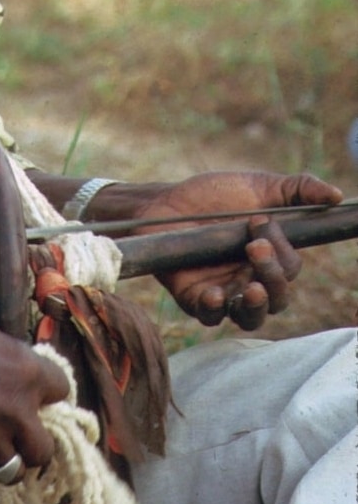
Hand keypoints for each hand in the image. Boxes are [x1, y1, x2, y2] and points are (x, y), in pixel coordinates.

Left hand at [132, 170, 341, 328]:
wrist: (165, 200)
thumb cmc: (214, 195)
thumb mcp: (258, 186)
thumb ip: (299, 190)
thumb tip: (337, 196)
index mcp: (270, 258)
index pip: (290, 268)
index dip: (281, 250)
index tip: (259, 220)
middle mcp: (250, 280)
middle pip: (276, 298)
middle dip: (272, 276)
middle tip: (254, 246)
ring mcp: (223, 292)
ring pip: (250, 317)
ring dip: (255, 305)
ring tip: (251, 287)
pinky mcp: (193, 298)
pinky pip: (209, 316)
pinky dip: (215, 309)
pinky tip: (214, 293)